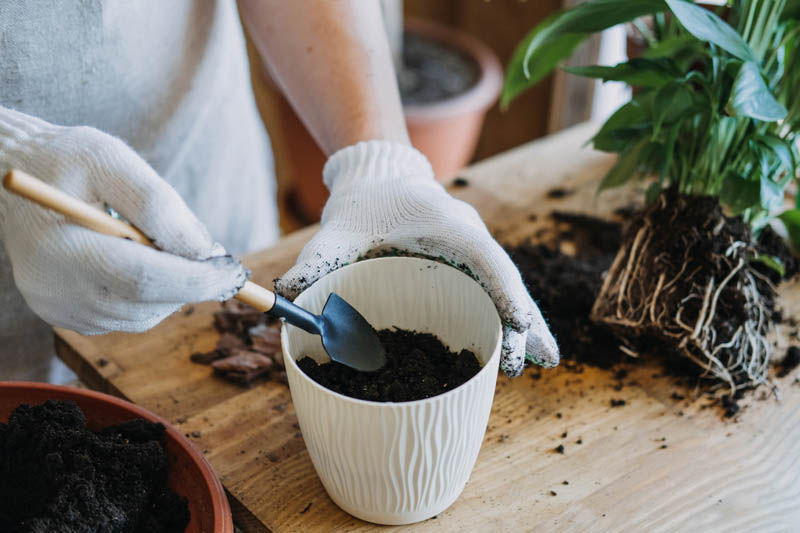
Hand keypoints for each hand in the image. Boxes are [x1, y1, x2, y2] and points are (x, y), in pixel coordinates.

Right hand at [0, 107, 247, 333]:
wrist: (19, 176)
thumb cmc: (67, 161)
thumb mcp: (113, 160)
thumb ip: (160, 205)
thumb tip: (206, 251)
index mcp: (59, 248)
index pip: (141, 279)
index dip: (195, 278)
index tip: (234, 269)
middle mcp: (53, 289)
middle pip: (145, 304)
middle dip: (194, 285)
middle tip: (223, 264)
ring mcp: (57, 308)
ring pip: (142, 316)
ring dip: (174, 291)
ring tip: (171, 250)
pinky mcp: (65, 316)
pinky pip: (127, 318)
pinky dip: (151, 297)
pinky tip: (144, 263)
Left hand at [275, 141, 557, 375]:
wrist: (379, 180)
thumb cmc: (362, 204)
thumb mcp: (338, 230)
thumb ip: (316, 261)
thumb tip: (285, 296)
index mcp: (446, 225)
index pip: (483, 258)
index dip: (502, 291)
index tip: (517, 325)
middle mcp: (469, 237)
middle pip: (506, 279)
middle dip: (525, 320)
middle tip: (540, 361)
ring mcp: (473, 252)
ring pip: (508, 289)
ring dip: (529, 324)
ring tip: (547, 362)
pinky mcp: (467, 266)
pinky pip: (494, 293)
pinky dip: (510, 319)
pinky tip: (521, 348)